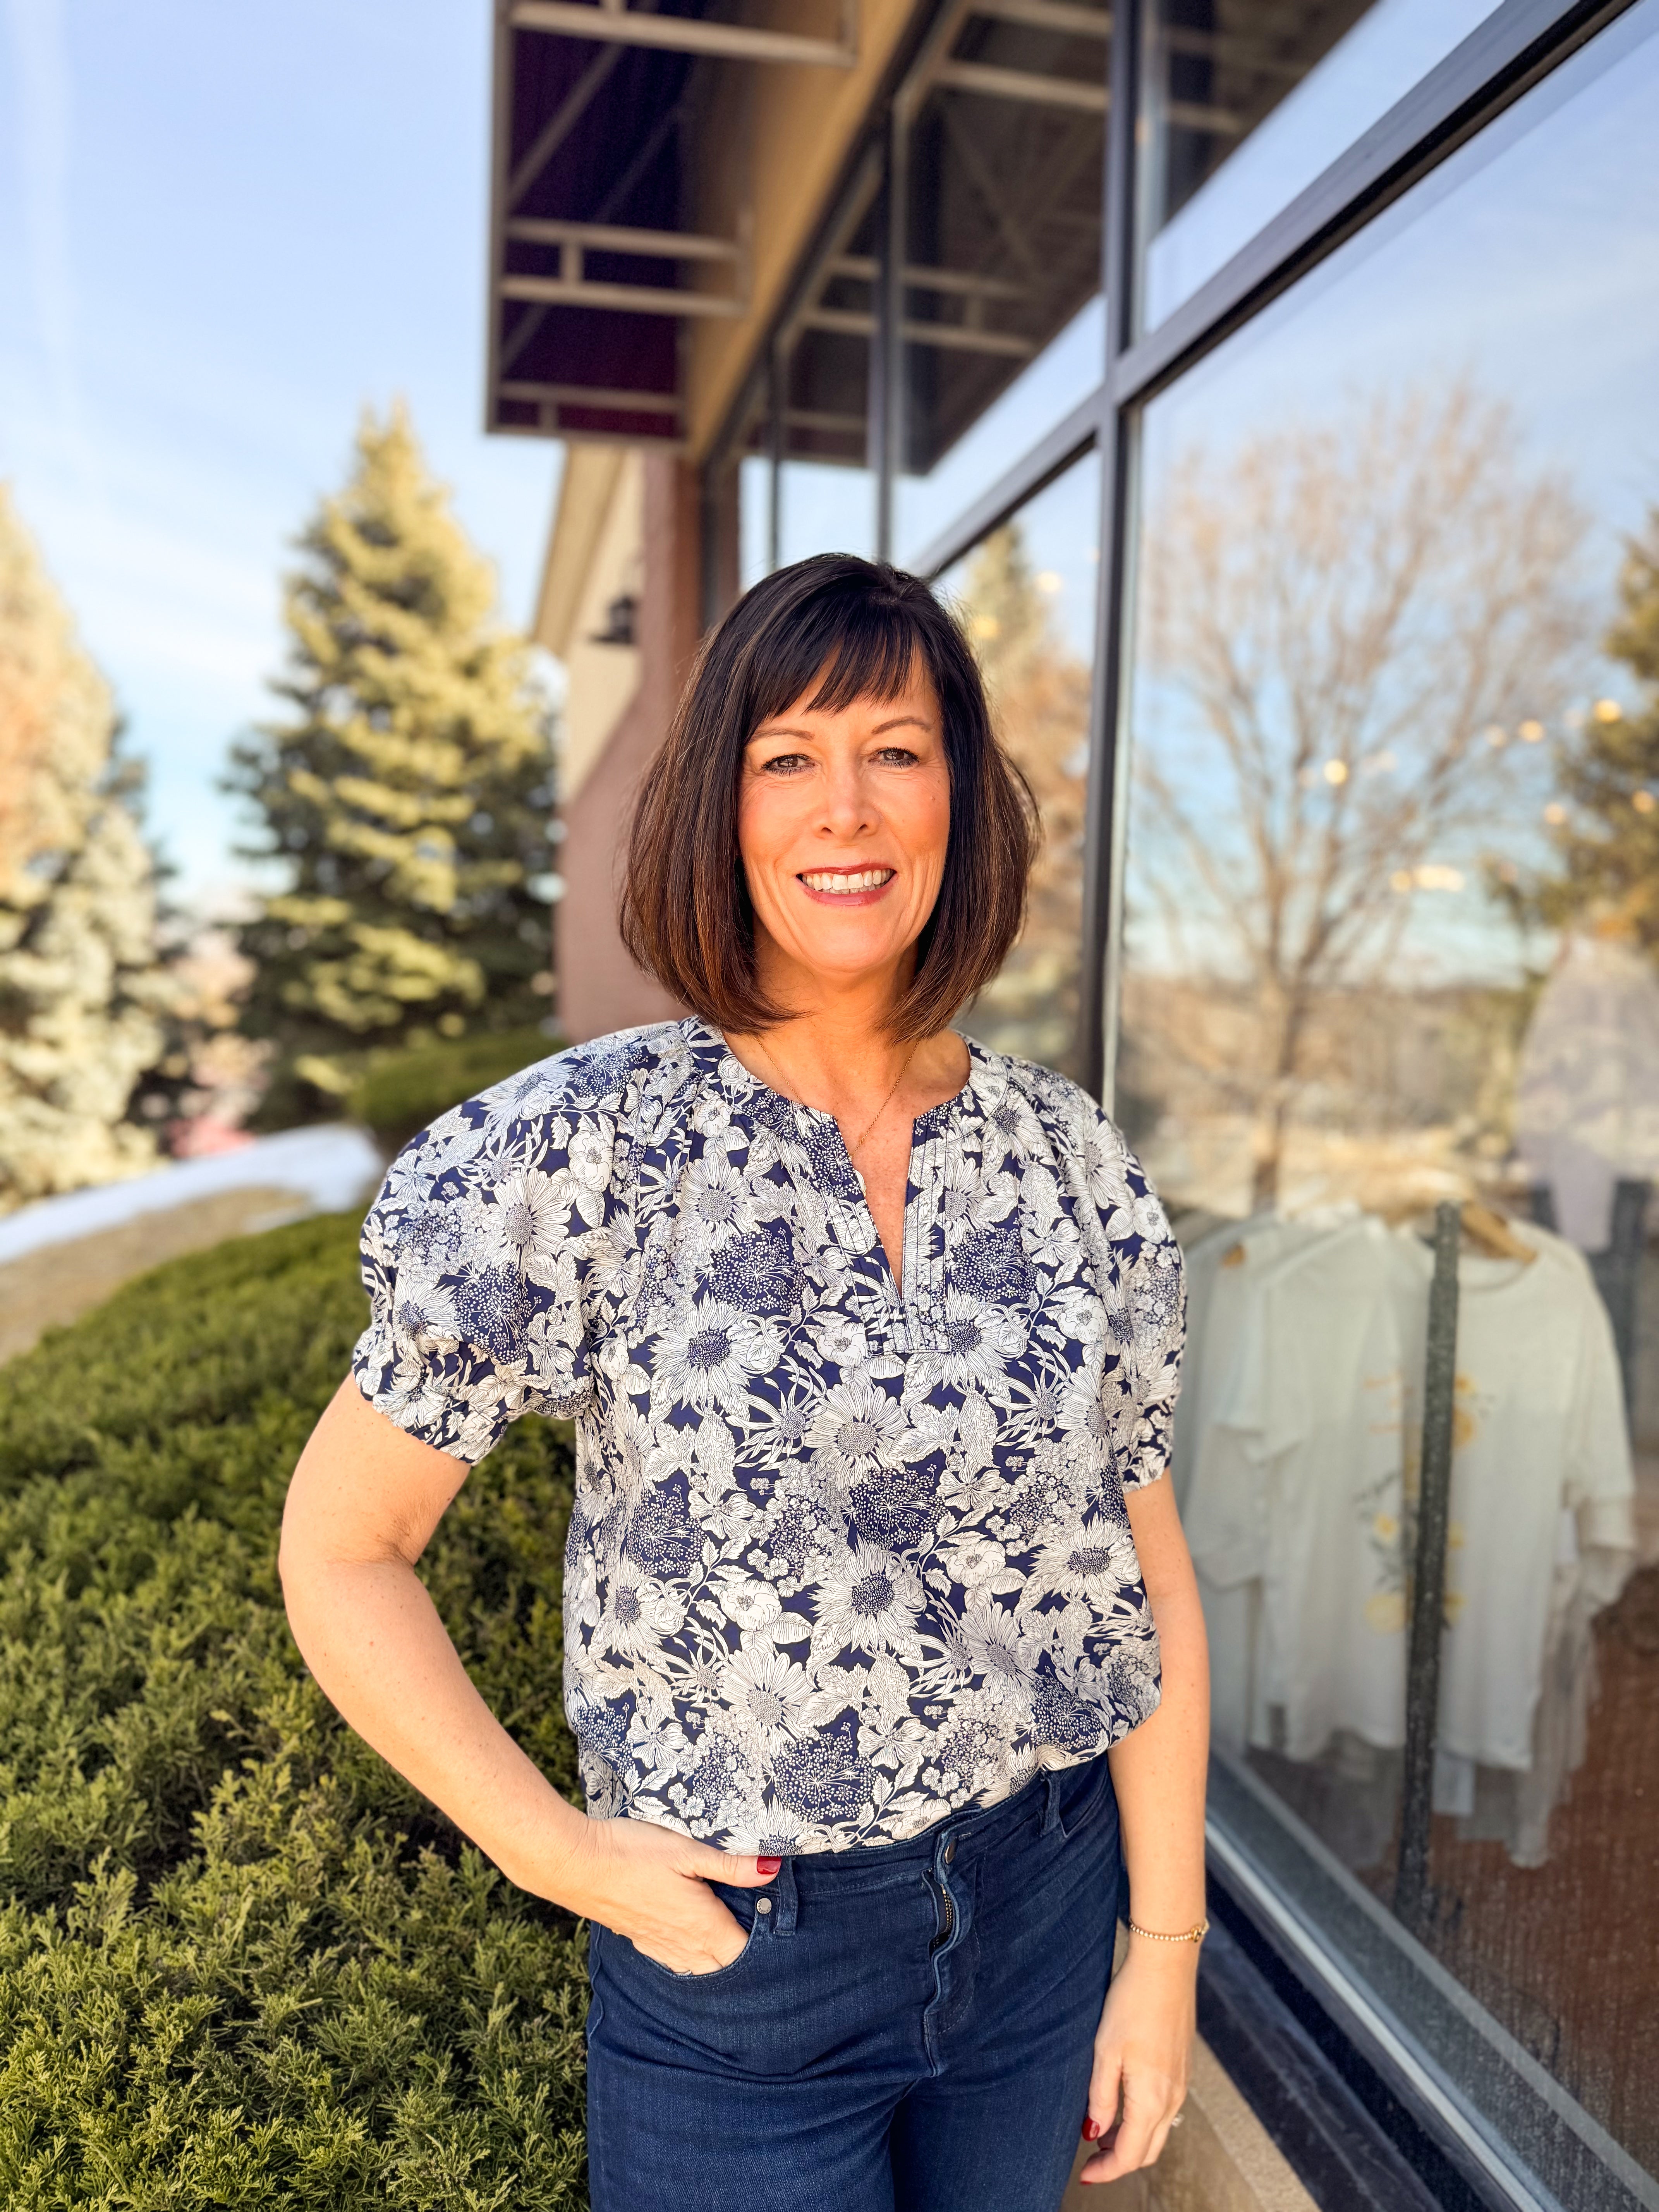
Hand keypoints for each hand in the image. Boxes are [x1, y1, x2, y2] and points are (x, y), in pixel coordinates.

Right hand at [529, 1812, 779, 1975]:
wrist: (577, 1864)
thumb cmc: (633, 1853)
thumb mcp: (687, 1850)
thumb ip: (731, 1864)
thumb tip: (773, 1870)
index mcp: (702, 1926)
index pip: (744, 1955)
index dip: (767, 1952)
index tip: (783, 1940)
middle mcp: (683, 1945)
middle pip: (724, 1968)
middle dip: (745, 1962)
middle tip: (764, 1945)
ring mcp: (658, 1945)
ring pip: (699, 1968)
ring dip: (717, 1962)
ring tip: (733, 1945)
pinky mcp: (638, 1938)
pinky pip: (675, 1961)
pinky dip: (691, 1958)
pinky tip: (691, 1942)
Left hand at [1077, 1940, 1195, 2181]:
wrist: (1166, 1966)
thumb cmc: (1133, 2003)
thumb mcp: (1106, 2051)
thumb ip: (1101, 2097)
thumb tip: (1094, 2133)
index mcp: (1152, 2098)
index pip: (1130, 2154)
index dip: (1106, 2171)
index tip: (1084, 2175)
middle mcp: (1173, 2098)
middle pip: (1148, 2151)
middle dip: (1119, 2161)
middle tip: (1090, 2158)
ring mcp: (1181, 2084)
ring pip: (1158, 2131)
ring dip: (1131, 2140)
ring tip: (1101, 2132)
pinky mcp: (1183, 2069)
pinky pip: (1165, 2110)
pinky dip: (1144, 2120)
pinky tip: (1123, 2104)